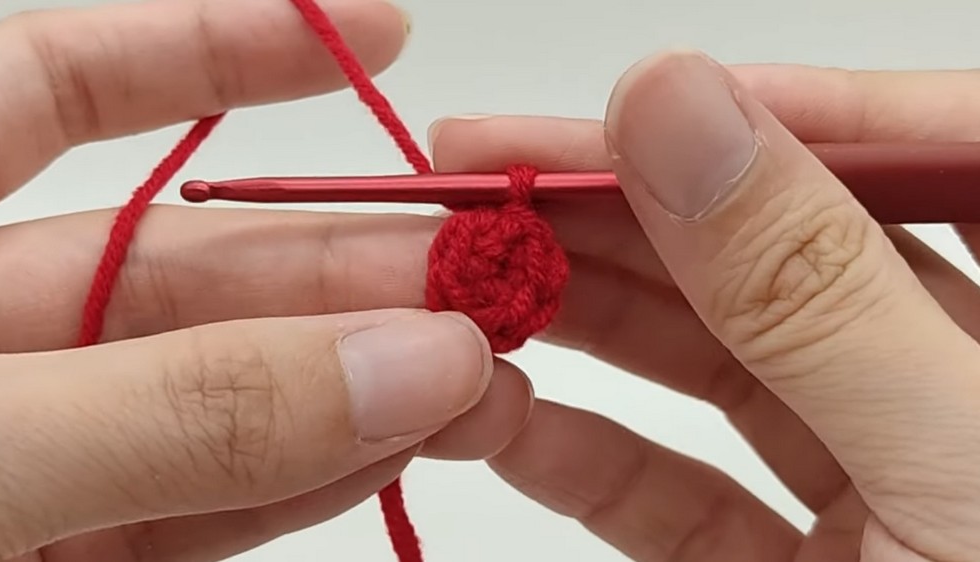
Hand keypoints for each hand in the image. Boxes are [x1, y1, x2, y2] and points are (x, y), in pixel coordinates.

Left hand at [0, 2, 532, 559]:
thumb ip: (179, 408)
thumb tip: (404, 361)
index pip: (57, 88)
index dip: (212, 46)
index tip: (373, 36)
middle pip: (181, 270)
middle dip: (341, 269)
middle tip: (479, 286)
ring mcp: (25, 453)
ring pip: (212, 391)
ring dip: (352, 384)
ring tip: (474, 379)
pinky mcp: (61, 552)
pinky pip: (193, 494)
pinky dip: (296, 476)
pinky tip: (388, 448)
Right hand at [428, 52, 979, 560]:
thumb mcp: (945, 457)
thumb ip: (811, 289)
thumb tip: (677, 107)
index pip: (933, 161)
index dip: (791, 114)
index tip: (645, 105)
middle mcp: (944, 393)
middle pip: (783, 255)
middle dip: (630, 207)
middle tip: (494, 171)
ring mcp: (871, 486)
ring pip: (715, 364)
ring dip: (584, 317)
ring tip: (469, 275)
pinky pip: (678, 496)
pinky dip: (582, 455)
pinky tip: (499, 414)